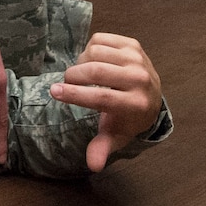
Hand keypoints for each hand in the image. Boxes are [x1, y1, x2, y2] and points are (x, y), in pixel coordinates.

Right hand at [49, 33, 163, 171]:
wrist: (151, 96)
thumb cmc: (127, 118)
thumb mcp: (115, 135)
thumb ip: (102, 148)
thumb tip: (93, 166)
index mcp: (136, 104)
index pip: (101, 97)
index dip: (74, 95)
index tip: (54, 92)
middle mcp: (140, 78)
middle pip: (96, 72)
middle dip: (72, 76)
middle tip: (65, 84)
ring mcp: (138, 58)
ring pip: (95, 52)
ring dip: (81, 63)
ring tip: (81, 75)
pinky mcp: (133, 44)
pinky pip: (99, 40)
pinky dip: (89, 50)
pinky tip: (92, 62)